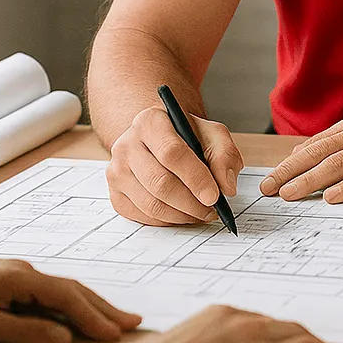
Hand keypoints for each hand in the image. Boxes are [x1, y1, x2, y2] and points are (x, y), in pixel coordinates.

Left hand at [0, 258, 141, 342]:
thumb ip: (23, 330)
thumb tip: (65, 337)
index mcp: (18, 278)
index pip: (66, 297)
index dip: (92, 316)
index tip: (115, 336)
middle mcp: (23, 271)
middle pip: (72, 289)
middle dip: (104, 307)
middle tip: (134, 323)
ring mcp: (18, 274)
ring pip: (64, 290)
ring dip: (92, 305)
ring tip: (118, 320)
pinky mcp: (11, 282)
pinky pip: (50, 294)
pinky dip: (72, 305)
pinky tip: (80, 316)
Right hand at [106, 100, 244, 225]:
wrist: (158, 140)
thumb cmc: (185, 136)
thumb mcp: (211, 134)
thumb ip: (224, 155)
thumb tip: (226, 186)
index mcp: (150, 122)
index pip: (171, 153)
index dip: (195, 178)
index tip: (214, 196)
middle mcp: (126, 144)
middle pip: (159, 182)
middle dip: (191, 202)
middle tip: (211, 210)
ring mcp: (117, 170)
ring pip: (151, 204)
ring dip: (181, 215)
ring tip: (200, 212)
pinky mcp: (116, 193)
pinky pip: (142, 216)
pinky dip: (167, 221)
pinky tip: (182, 214)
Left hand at [261, 106, 342, 202]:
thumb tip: (312, 158)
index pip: (317, 143)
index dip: (291, 161)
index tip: (272, 177)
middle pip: (320, 152)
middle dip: (290, 170)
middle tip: (269, 188)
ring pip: (338, 163)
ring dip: (310, 180)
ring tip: (289, 195)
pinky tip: (332, 198)